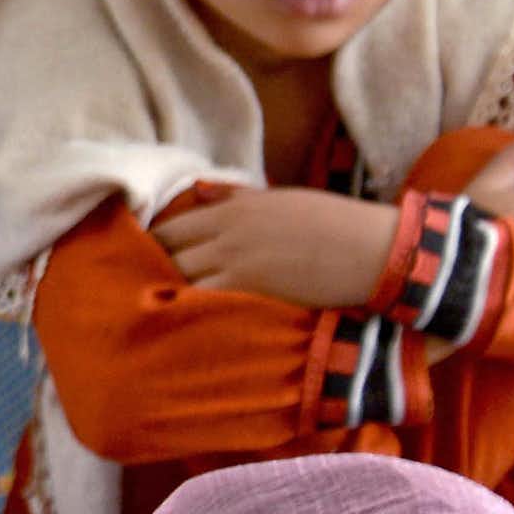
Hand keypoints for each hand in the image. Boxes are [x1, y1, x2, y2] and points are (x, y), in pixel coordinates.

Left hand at [157, 188, 400, 308]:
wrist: (372, 248)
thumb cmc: (331, 221)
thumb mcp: (277, 199)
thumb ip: (233, 197)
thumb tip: (200, 192)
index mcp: (231, 209)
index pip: (172, 226)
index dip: (152, 245)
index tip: (143, 259)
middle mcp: (226, 232)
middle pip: (167, 252)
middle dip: (150, 269)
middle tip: (141, 288)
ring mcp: (237, 261)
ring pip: (180, 278)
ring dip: (168, 292)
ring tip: (157, 309)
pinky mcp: (252, 289)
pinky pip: (207, 301)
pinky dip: (191, 310)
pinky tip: (184, 321)